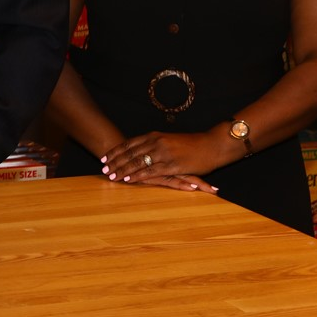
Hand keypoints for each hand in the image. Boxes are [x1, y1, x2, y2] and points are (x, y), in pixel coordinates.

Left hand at [100, 133, 219, 192]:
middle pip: (130, 153)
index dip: (116, 151)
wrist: (213, 144)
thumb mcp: (171, 139)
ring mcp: (163, 154)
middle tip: (103, 168)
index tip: (104, 157)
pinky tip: (129, 179)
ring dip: (123, 169)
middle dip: (115, 161)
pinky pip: (151, 171)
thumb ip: (157, 142)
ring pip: (137, 162)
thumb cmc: (194, 143)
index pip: (129, 144)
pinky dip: (138, 175)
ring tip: (111, 176)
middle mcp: (156, 143)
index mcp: (155, 136)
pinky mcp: (172, 165)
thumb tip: (146, 146)